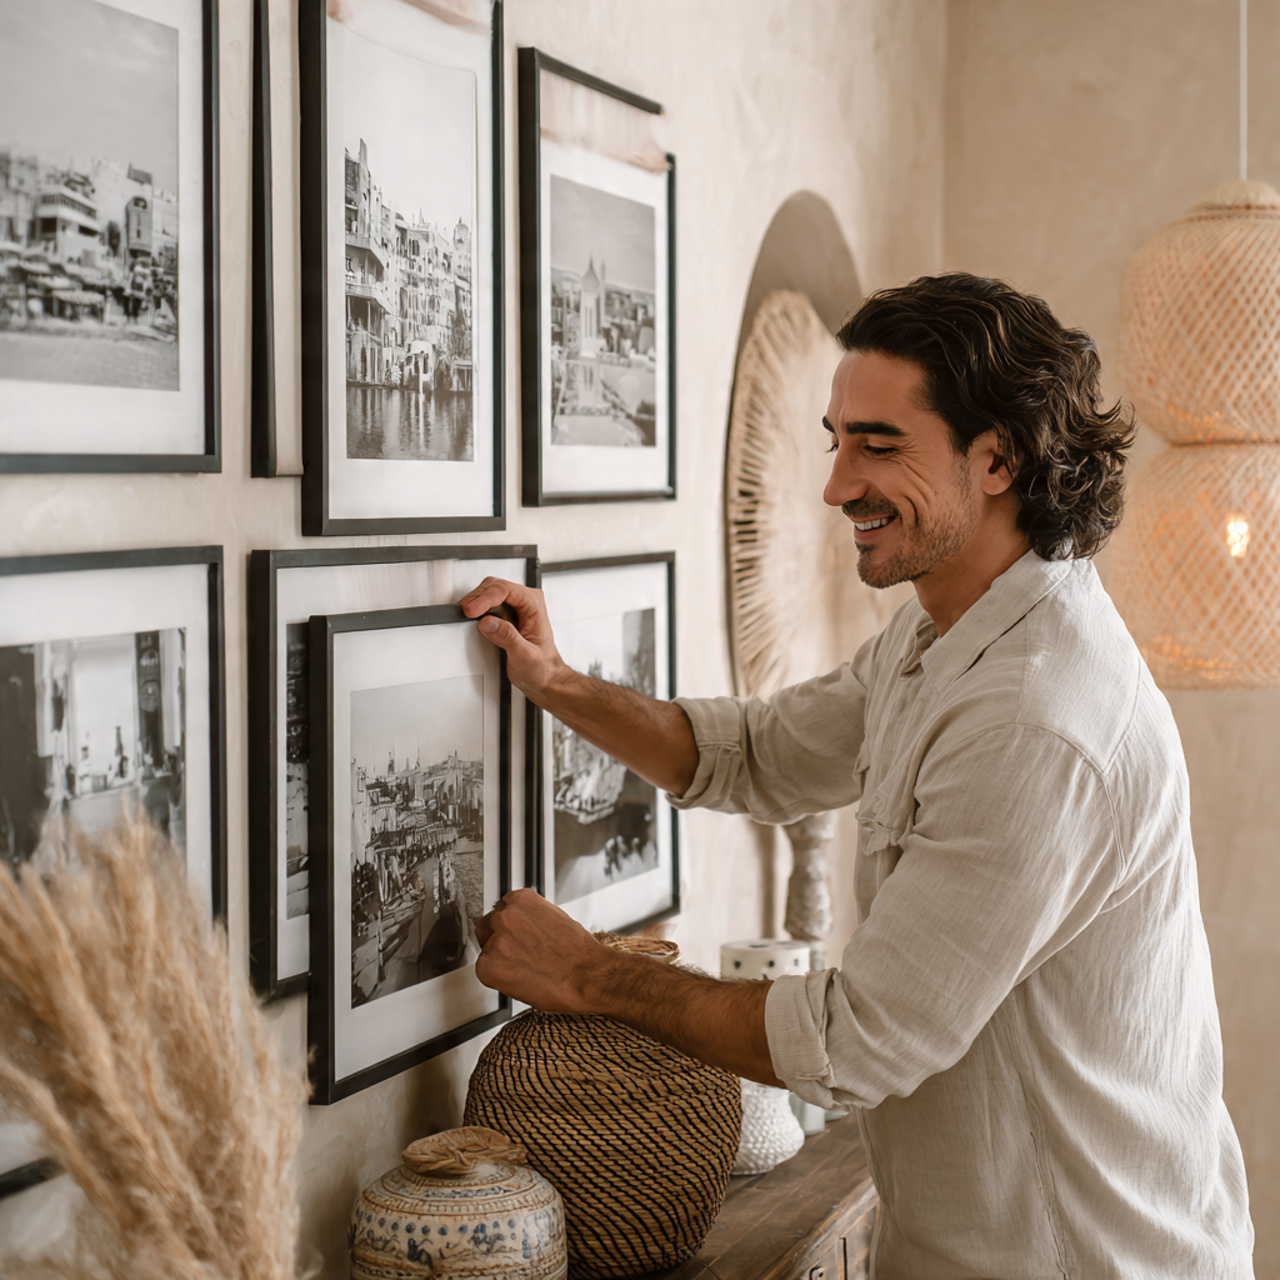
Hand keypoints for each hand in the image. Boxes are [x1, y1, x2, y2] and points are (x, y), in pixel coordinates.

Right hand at [459, 578, 568, 701]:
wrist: (544, 678)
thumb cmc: (542, 667)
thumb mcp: (525, 656)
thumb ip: (507, 638)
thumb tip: (488, 623)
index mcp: (534, 605)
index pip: (506, 590)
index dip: (486, 597)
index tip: (472, 610)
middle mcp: (525, 601)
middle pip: (494, 586)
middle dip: (477, 597)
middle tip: (465, 611)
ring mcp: (514, 607)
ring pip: (488, 592)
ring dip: (475, 602)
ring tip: (466, 615)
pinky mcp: (504, 615)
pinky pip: (486, 604)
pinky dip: (476, 608)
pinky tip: (472, 618)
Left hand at [474, 889, 611, 1013]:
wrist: (587, 976)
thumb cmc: (578, 952)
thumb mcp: (554, 918)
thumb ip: (531, 917)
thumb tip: (521, 925)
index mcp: (521, 899)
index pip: (500, 910)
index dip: (507, 927)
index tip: (513, 936)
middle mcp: (506, 916)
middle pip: (487, 927)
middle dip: (498, 941)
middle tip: (517, 955)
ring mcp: (497, 940)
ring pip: (486, 950)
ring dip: (500, 960)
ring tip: (525, 969)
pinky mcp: (490, 966)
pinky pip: (484, 971)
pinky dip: (498, 978)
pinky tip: (519, 978)